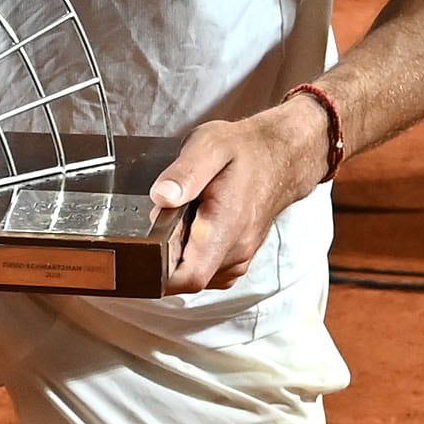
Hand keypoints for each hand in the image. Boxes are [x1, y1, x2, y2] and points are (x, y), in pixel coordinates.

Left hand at [146, 101, 328, 296]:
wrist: (278, 158)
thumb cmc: (244, 151)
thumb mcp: (209, 146)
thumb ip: (184, 173)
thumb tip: (161, 197)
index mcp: (226, 228)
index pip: (189, 278)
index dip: (158, 272)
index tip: (144, 250)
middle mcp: (235, 252)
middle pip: (184, 276)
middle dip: (164, 254)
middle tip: (167, 218)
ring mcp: (238, 261)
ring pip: (193, 274)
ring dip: (179, 253)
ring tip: (185, 218)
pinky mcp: (236, 262)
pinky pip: (204, 270)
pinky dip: (192, 254)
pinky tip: (195, 228)